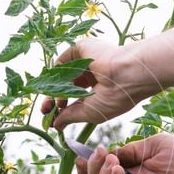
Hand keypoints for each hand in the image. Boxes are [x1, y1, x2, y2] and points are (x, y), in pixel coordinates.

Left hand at [40, 38, 154, 129]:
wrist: (127, 74)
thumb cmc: (116, 97)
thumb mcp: (90, 113)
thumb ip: (70, 117)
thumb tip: (56, 124)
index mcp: (99, 88)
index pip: (75, 98)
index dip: (62, 109)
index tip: (52, 119)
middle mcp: (93, 74)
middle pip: (66, 86)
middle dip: (53, 100)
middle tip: (46, 110)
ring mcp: (87, 61)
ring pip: (62, 75)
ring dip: (53, 90)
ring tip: (54, 102)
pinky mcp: (82, 49)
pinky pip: (62, 61)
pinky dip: (56, 74)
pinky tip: (58, 86)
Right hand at [75, 133, 173, 173]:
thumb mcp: (156, 144)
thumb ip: (131, 149)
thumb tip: (108, 154)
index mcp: (133, 170)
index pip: (102, 171)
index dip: (88, 165)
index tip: (82, 154)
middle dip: (92, 169)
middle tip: (99, 154)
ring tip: (110, 162)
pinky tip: (118, 172)